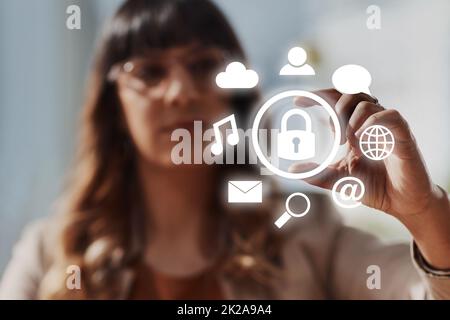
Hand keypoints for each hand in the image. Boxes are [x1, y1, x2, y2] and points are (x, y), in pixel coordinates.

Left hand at [290, 89, 449, 267]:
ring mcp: (387, 127)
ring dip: (351, 120)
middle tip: (329, 129)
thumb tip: (291, 170)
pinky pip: (390, 116)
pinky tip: (362, 140)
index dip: (317, 96)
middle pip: (352, 93)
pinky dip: (372, 123)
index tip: (297, 102)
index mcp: (355, 128)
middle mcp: (371, 122)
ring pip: (368, 102)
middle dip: (334, 105)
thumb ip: (317, 173)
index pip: (336, 101)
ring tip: (347, 143)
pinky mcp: (404, 136)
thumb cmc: (374, 187)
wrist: (402, 204)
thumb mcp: (339, 179)